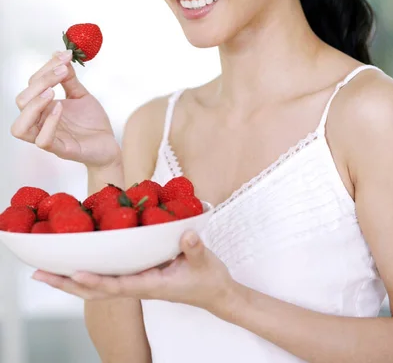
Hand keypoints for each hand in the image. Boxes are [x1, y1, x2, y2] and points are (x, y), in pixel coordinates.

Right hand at [11, 50, 119, 168]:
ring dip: (34, 105)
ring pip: (20, 127)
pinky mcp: (61, 150)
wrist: (109, 144)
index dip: (46, 68)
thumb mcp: (80, 95)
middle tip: (61, 73)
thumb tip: (60, 54)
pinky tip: (61, 108)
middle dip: (39, 82)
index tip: (65, 57)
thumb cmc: (91, 122)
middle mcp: (41, 122)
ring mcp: (49, 137)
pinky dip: (49, 123)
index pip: (32, 85)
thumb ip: (69, 79)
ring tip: (52, 92)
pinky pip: (43, 141)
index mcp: (43, 107)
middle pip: (21, 101)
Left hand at [32, 231, 234, 315]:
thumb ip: (194, 248)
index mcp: (151, 285)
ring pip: (98, 286)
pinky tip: (77, 263)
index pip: (118, 286)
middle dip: (68, 284)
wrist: (215, 293)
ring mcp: (136, 283)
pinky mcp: (138, 277)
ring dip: (71, 279)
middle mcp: (138, 286)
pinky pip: (107, 277)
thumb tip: (185, 234)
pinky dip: (88, 272)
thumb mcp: (205, 262)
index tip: (76, 274)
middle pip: (96, 290)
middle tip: (40, 274)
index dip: (97, 280)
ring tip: (47, 270)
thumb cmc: (208, 280)